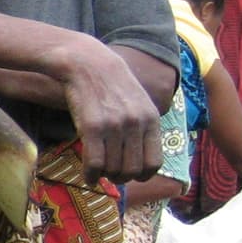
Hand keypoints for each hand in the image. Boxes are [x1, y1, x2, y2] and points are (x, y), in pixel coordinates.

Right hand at [58, 41, 163, 182]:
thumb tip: (142, 155)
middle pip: (133, 170)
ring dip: (104, 176)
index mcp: (151, 119)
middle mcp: (135, 124)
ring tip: (98, 173)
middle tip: (111, 175)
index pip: (154, 162)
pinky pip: (95, 162)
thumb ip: (143, 126)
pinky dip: (90, 175)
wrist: (87, 64)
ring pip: (113, 168)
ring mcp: (114, 126)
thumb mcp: (138, 102)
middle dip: (121, 178)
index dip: (143, 175)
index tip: (132, 175)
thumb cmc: (111, 84)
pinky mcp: (92, 127)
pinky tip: (87, 176)